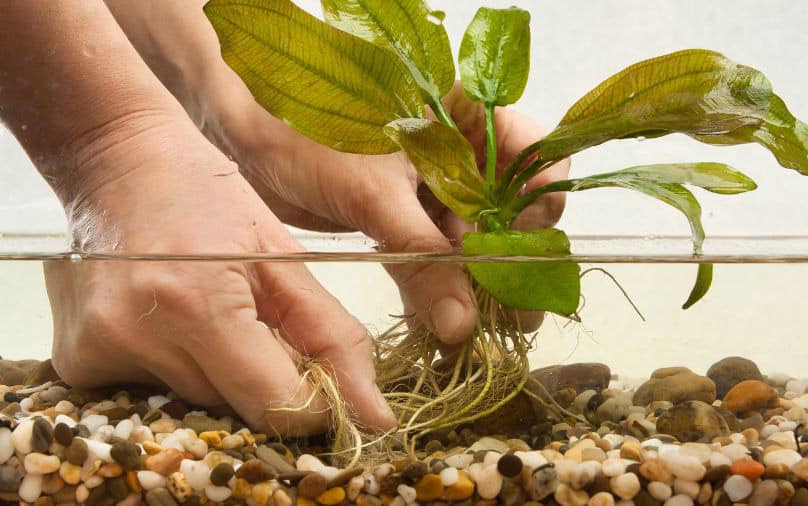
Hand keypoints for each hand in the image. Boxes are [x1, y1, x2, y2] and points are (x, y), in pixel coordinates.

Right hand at [45, 113, 394, 433]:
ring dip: (220, 372)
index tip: (324, 382)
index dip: (312, 403)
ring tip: (209, 309)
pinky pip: (150, 393)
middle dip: (264, 378)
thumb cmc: (208, 194)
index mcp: (200, 304)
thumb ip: (332, 338)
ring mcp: (98, 351)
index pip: (275, 404)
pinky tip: (169, 319)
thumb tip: (375, 414)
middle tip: (259, 322)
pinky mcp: (74, 360)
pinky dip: (177, 367)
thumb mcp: (283, 256)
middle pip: (236, 408)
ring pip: (196, 403)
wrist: (117, 158)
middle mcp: (139, 336)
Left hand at [203, 82, 571, 339]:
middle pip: (507, 210)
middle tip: (514, 319)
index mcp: (465, 116)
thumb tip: (462, 325)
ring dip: (472, 288)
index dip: (537, 205)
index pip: (534, 156)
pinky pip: (432, 256)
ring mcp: (432, 186)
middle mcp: (459, 151)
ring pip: (470, 240)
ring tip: (476, 336)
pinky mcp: (403, 216)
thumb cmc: (309, 134)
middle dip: (506, 266)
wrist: (243, 134)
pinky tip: (436, 327)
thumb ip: (423, 257)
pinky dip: (433, 290)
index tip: (518, 250)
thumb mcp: (374, 195)